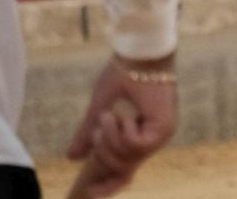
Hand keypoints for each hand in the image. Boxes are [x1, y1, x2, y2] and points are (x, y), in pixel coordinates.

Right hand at [64, 55, 176, 197]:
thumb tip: (72, 158)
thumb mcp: (99, 109)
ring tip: (110, 116)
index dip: (108, 187)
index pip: (126, 171)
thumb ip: (88, 133)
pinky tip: (123, 116)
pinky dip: (122, 134)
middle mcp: (153, 138)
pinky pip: (136, 147)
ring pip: (127, 159)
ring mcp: (161, 134)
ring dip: (110, 140)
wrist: (138, 51)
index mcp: (141, 134)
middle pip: (123, 170)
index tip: (88, 195)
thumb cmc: (123, 72)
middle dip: (103, 155)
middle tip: (98, 131)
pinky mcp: (163, 128)